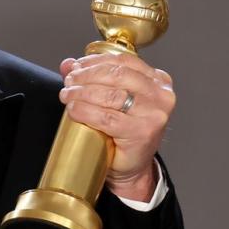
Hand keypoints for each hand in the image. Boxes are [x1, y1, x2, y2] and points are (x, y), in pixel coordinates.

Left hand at [58, 53, 175, 201]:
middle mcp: (160, 95)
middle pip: (116, 75)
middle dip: (86, 76)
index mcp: (158, 81)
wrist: (132, 167)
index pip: (124, 61)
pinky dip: (86, 112)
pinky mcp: (143, 132)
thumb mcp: (111, 100)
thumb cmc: (123, 133)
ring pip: (111, 95)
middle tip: (68, 82)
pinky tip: (74, 110)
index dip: (95, 61)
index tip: (76, 67)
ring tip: (67, 96)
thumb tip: (68, 64)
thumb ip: (91, 79)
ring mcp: (154, 114)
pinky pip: (107, 118)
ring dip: (82, 93)